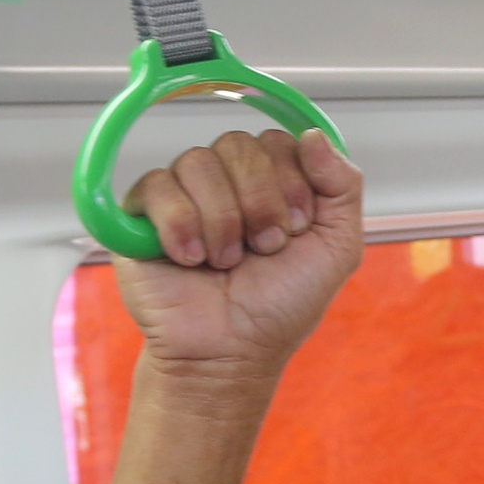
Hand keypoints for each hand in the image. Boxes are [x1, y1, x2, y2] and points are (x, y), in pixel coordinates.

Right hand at [113, 129, 364, 386]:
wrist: (232, 350)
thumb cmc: (281, 304)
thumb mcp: (338, 245)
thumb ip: (342, 185)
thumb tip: (314, 134)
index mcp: (272, 183)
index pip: (279, 140)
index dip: (292, 181)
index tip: (297, 228)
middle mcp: (227, 182)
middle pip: (239, 143)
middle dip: (260, 202)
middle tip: (264, 248)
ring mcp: (183, 193)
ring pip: (198, 162)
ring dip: (224, 221)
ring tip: (226, 262)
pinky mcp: (140, 212)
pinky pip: (157, 184)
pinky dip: (182, 226)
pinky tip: (191, 259)